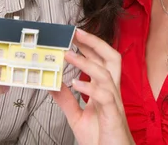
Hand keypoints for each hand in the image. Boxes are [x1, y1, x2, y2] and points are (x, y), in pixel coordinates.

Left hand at [50, 29, 133, 144]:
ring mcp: (115, 103)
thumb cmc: (101, 139)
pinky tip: (76, 84)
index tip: (75, 35)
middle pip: (112, 59)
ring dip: (86, 63)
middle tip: (77, 34)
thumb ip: (66, 100)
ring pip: (106, 74)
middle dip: (95, 43)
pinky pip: (105, 97)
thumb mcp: (78, 117)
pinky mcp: (114, 116)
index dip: (90, 46)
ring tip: (68, 56)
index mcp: (105, 90)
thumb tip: (53, 85)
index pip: (101, 61)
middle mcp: (112, 92)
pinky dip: (90, 88)